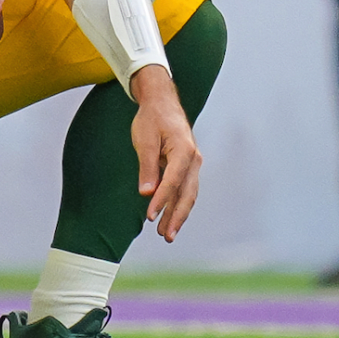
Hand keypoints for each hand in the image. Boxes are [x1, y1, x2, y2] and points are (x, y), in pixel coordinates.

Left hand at [130, 65, 200, 241]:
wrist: (162, 102)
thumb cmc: (152, 118)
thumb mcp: (144, 139)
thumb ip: (146, 167)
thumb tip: (147, 194)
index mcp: (184, 150)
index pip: (172, 181)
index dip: (162, 201)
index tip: (150, 216)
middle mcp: (193, 159)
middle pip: (186, 194)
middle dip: (176, 216)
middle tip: (165, 235)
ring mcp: (193, 164)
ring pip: (188, 194)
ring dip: (178, 214)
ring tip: (166, 233)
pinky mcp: (187, 166)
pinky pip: (185, 189)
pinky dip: (178, 204)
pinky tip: (170, 216)